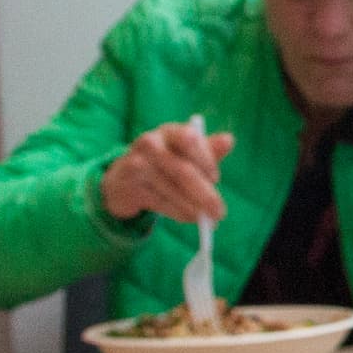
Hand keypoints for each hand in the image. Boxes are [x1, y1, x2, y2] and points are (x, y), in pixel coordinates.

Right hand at [100, 121, 232, 226]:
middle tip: (220, 213)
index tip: (216, 179)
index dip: (205, 159)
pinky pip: (159, 202)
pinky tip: (189, 218)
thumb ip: (208, 149)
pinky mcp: (128, 185)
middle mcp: (150, 143)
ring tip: (207, 220)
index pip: (189, 138)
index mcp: (169, 131)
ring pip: (172, 190)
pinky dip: (178, 213)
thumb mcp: (186, 153)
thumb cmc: (165, 163)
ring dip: (193, 208)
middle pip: (182, 170)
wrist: (124, 177)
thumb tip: (229, 140)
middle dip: (204, 194)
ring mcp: (136, 163)